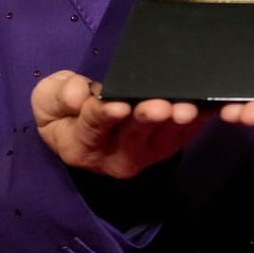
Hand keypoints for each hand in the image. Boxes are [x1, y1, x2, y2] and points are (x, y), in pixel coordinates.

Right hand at [31, 70, 204, 178]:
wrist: (80, 128)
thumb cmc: (64, 111)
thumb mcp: (48, 99)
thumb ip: (60, 95)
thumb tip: (78, 95)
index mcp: (81, 145)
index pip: (93, 127)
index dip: (105, 115)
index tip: (117, 106)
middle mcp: (114, 157)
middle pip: (133, 136)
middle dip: (148, 119)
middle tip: (160, 106)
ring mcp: (143, 155)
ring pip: (163, 139)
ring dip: (176, 123)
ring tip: (186, 108)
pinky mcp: (166, 148)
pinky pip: (185, 135)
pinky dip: (197, 121)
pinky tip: (205, 106)